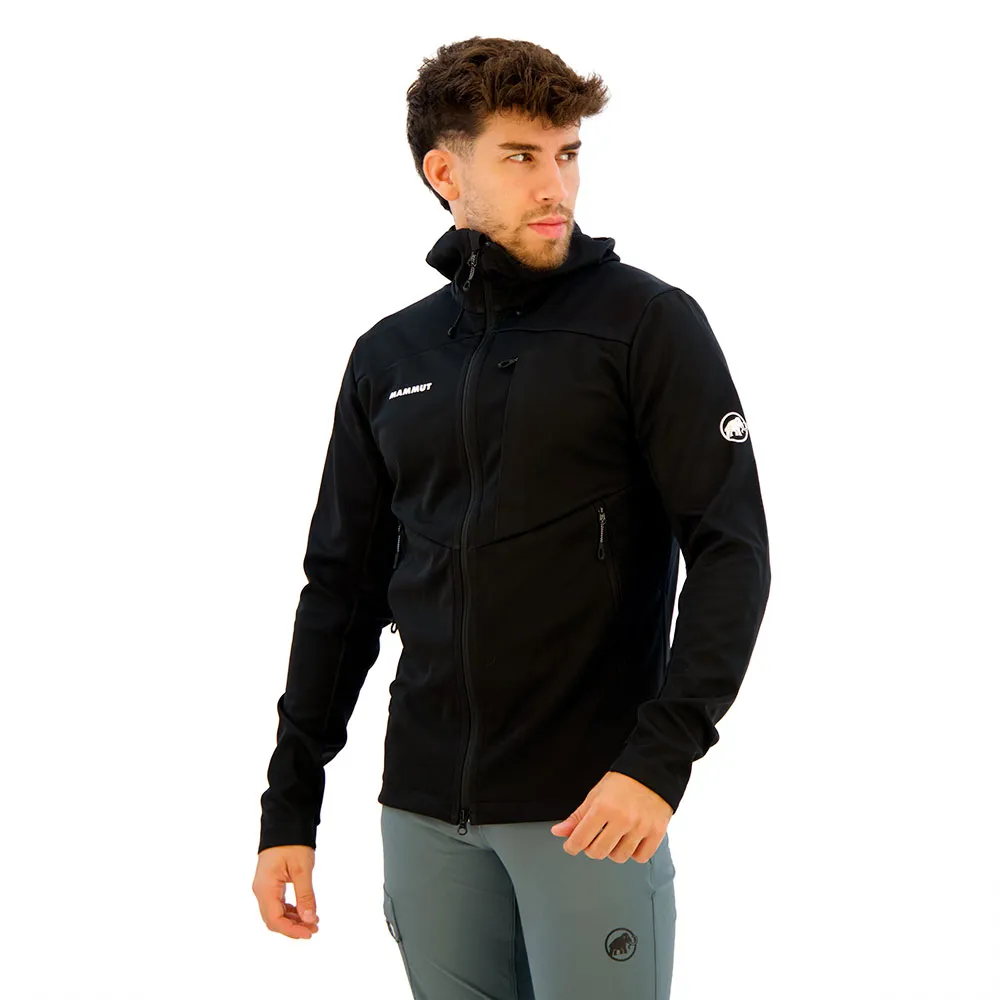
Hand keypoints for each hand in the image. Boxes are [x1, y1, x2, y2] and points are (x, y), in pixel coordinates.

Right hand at [253, 845, 320, 937]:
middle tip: (314, 929)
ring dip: (293, 920)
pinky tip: (304, 912)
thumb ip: (306, 895)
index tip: (309, 933)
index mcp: (265, 887)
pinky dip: (290, 911)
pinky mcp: (270, 884)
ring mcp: (264, 887)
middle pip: (273, 919)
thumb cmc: (293, 843)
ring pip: (275, 913)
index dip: (291, 931)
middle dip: (293, 928)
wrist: (285, 823)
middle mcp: (261, 890)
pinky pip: (277, 904)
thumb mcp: (302, 869)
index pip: (275, 919)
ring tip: (312, 922)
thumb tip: (309, 919)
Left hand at [550, 771, 673, 863]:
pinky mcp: (656, 832)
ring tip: (614, 836)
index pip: (580, 839)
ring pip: (619, 857)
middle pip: (598, 852)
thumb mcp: (595, 795)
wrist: (652, 771)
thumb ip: (577, 816)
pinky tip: (630, 840)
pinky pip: (640, 857)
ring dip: (613, 851)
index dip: (571, 846)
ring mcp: (640, 827)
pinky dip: (634, 853)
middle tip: (594, 838)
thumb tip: (559, 831)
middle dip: (591, 848)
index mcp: (603, 807)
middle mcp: (622, 819)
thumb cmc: (623, 782)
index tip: (572, 845)